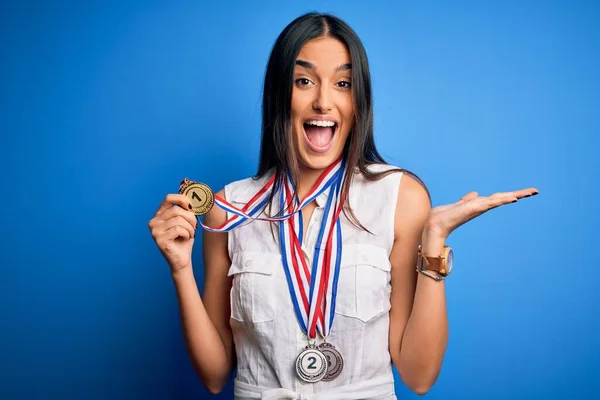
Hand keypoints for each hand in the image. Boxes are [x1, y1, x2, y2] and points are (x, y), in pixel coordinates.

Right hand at [148, 194, 197, 271]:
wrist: (182, 259)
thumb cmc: (184, 240)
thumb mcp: (186, 222)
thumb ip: (185, 210)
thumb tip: (193, 198)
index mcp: (159, 214)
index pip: (168, 198)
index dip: (182, 199)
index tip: (191, 207)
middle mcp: (154, 221)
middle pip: (176, 210)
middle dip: (190, 218)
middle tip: (194, 227)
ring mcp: (155, 230)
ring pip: (178, 220)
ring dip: (189, 228)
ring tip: (190, 234)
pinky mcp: (159, 239)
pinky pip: (178, 229)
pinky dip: (186, 234)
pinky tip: (185, 239)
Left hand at [424, 187, 538, 239]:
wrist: (436, 224)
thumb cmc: (446, 215)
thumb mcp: (459, 204)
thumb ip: (468, 199)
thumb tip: (474, 193)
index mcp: (480, 204)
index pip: (499, 197)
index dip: (511, 194)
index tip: (526, 192)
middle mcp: (482, 206)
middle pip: (504, 197)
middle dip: (520, 194)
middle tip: (535, 191)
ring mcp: (479, 207)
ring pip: (501, 199)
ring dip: (516, 195)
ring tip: (530, 192)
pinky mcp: (474, 208)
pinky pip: (492, 202)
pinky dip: (502, 200)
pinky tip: (513, 198)